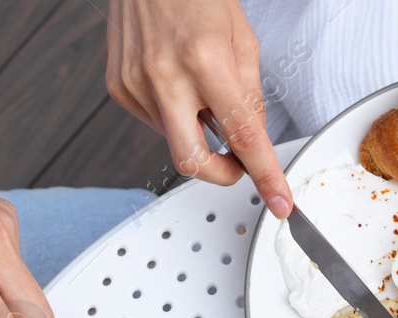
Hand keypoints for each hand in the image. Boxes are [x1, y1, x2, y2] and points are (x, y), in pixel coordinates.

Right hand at [106, 0, 291, 217]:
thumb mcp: (241, 38)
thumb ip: (249, 93)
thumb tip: (252, 138)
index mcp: (205, 59)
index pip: (243, 136)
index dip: (265, 175)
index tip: (279, 201)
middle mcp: (166, 76)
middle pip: (193, 161)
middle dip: (221, 174)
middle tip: (236, 164)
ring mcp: (136, 84)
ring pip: (174, 139)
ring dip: (195, 127)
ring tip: (198, 85)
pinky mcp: (119, 88)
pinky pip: (154, 121)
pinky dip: (173, 112)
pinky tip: (174, 80)